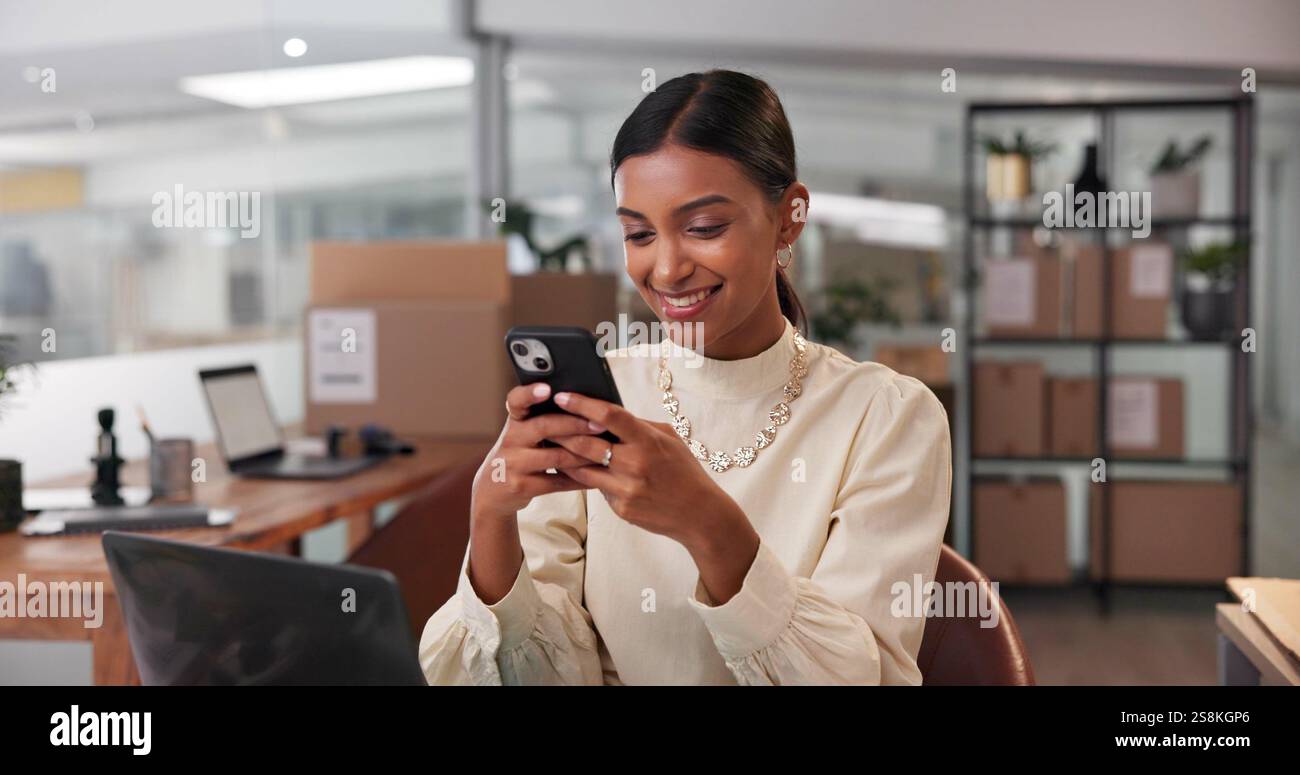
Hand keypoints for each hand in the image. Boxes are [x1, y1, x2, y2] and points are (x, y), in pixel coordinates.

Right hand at [469, 383, 606, 521]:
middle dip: (575, 424)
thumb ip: (542, 421)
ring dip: (583, 455)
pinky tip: (595, 477)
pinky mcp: (521, 487)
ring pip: (556, 457)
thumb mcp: (521, 435)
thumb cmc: (518, 455)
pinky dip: (578, 480)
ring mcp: (514, 464)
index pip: (516, 401)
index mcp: (514, 422)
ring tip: (605, 451)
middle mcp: (511, 440)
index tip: (547, 388)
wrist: (492, 492)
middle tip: (599, 424)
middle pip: (544, 427)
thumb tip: (583, 406)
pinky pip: (556, 483)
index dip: (530, 394)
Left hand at [545, 391, 753, 558]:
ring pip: (582, 469)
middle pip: (586, 443)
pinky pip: (596, 489)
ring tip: (551, 444)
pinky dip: (585, 478)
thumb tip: (609, 414)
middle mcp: (635, 464)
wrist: (699, 515)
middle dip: (562, 430)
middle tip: (545, 420)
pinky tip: (574, 470)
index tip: (562, 396)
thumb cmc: (685, 471)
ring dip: (565, 456)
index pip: (609, 416)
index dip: (582, 404)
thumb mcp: (669, 440)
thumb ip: (639, 426)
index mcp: (648, 441)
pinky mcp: (621, 509)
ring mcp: (626, 489)